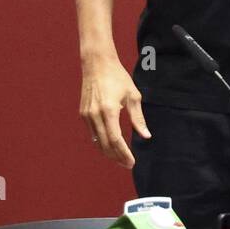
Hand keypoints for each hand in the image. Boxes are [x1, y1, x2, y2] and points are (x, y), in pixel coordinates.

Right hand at [79, 52, 150, 168]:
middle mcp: (95, 115)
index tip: (132, 162)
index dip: (124, 153)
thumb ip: (138, 118)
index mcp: (109, 110)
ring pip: (97, 142)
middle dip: (117, 157)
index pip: (115, 140)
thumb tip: (146, 136)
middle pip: (105, 145)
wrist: (97, 64)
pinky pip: (92, 134)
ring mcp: (87, 115)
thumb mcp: (133, 96)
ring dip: (108, 153)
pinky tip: (110, 146)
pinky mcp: (83, 114)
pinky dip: (101, 143)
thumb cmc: (117, 77)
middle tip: (127, 164)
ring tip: (120, 159)